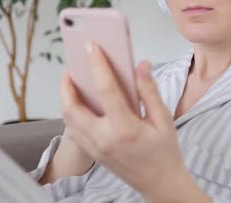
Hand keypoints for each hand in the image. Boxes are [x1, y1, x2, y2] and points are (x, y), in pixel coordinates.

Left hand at [60, 41, 206, 201]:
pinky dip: (71, 113)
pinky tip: (78, 100)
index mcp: (126, 128)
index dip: (97, 64)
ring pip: (68, 120)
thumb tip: (140, 65)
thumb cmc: (165, 152)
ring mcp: (96, 149)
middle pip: (73, 107)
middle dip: (66, 84)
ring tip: (71, 80)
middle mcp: (105, 139)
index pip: (106, 89)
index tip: (91, 46)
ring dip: (65, 98)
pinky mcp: (93, 154)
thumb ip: (149, 91)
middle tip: (70, 66)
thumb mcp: (164, 120)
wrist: (160, 184)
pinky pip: (73, 130)